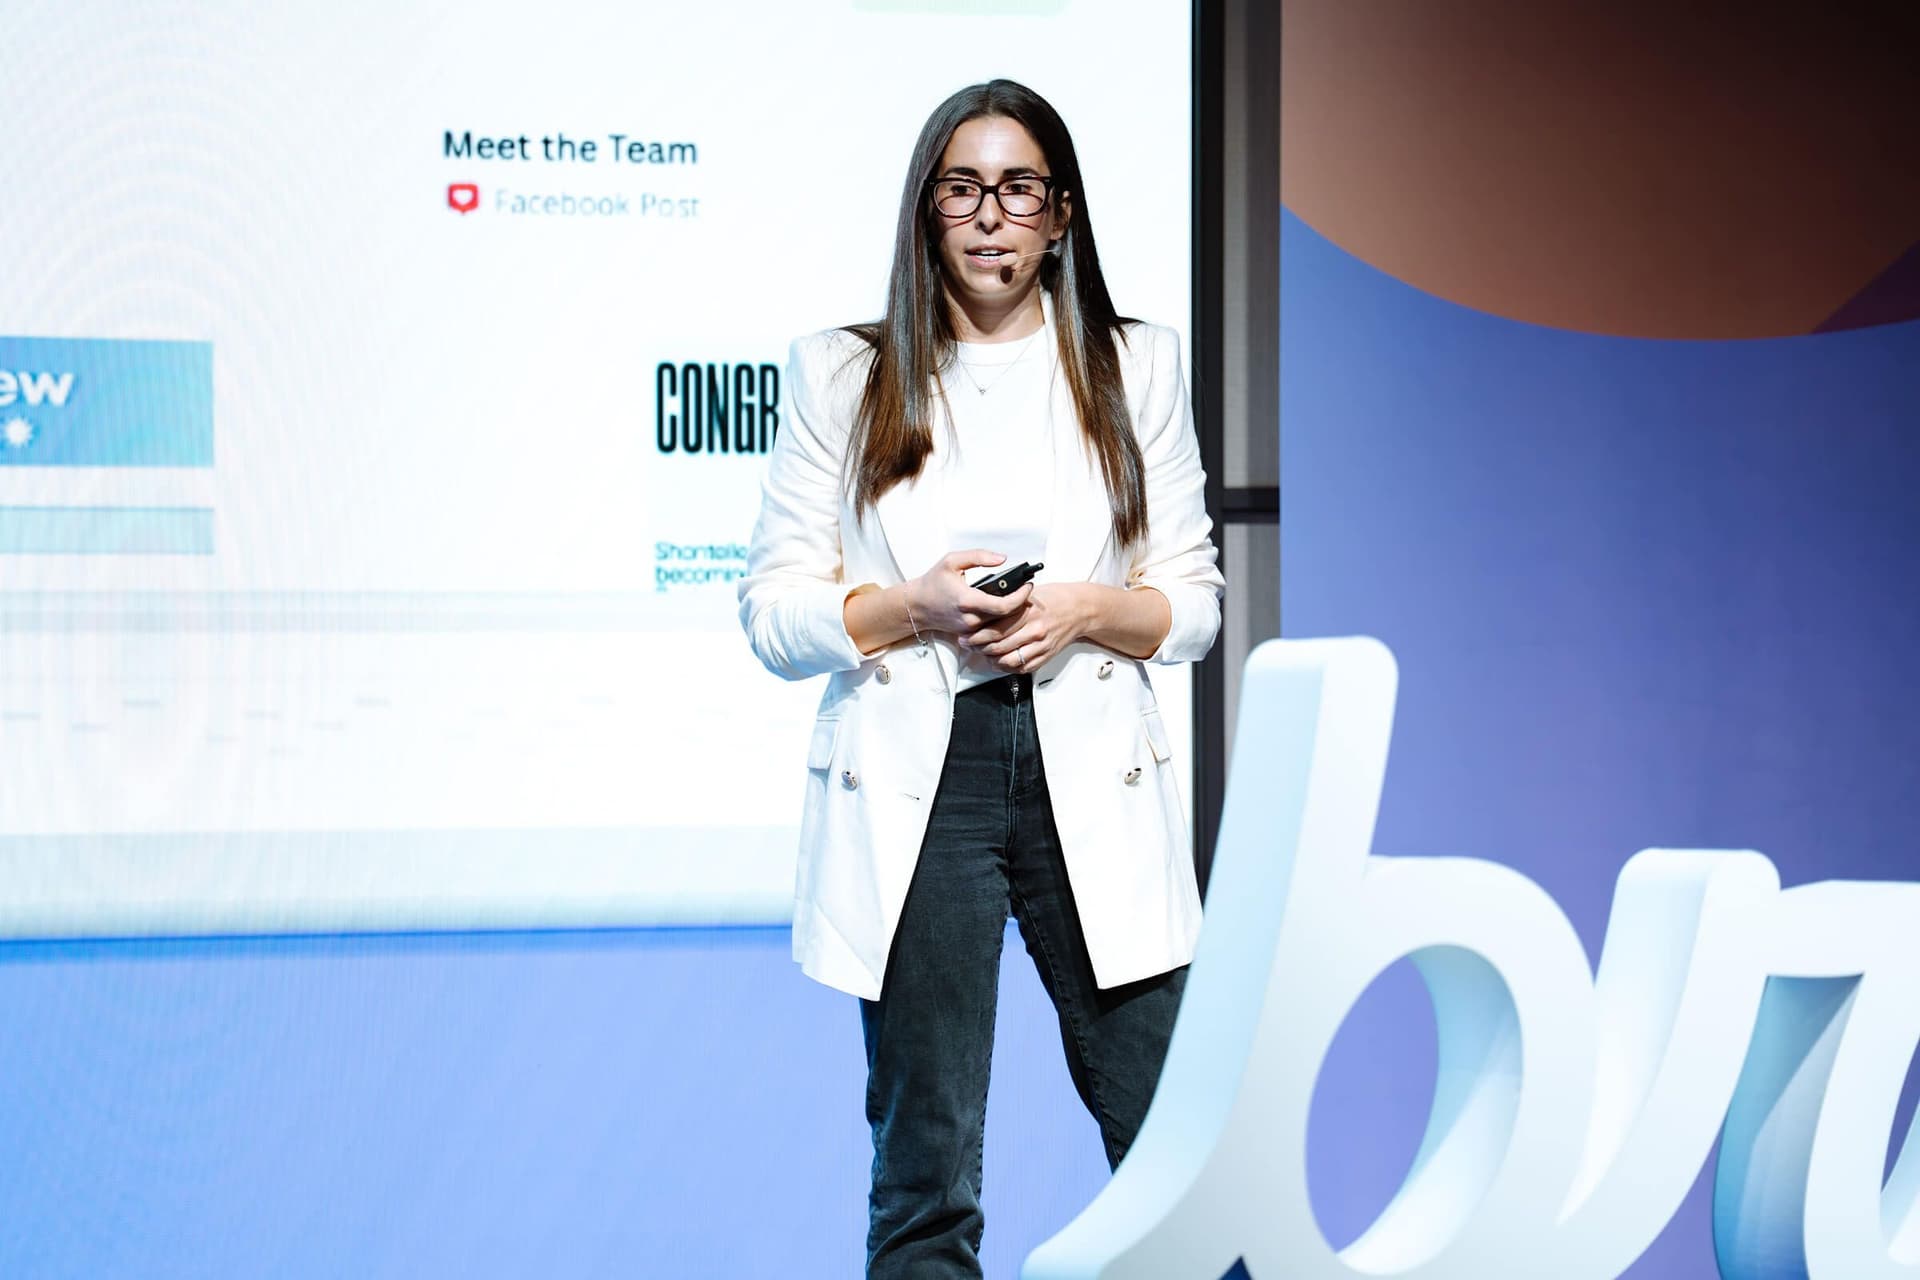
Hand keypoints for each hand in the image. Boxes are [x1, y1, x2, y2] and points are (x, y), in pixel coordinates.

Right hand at [904, 550, 1032, 636]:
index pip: (1003, 606)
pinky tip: (1008, 611)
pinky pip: (993, 633)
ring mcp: (970, 630)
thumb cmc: (933, 582)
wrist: (917, 605)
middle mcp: (970, 619)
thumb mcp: (952, 560)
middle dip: (1022, 606)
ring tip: (1021, 600)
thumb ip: (979, 556)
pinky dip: (1003, 623)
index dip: (1020, 597)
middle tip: (1028, 592)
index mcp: (967, 600)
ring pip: (1002, 628)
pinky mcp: (970, 635)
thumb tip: (1002, 558)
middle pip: (1007, 619)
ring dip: (1015, 616)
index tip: (1028, 586)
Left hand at [963, 582, 1097, 673]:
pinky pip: (1021, 667)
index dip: (976, 633)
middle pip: (998, 645)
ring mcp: (1040, 645)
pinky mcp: (1045, 656)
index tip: (966, 633)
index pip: (995, 626)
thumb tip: (984, 612)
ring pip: (1007, 660)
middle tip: (967, 644)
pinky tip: (998, 661)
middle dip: (977, 647)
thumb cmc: (1054, 599)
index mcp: (1028, 612)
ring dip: (990, 659)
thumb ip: (1009, 605)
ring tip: (981, 653)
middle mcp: (1034, 630)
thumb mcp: (1029, 595)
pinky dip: (1006, 667)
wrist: (1080, 610)